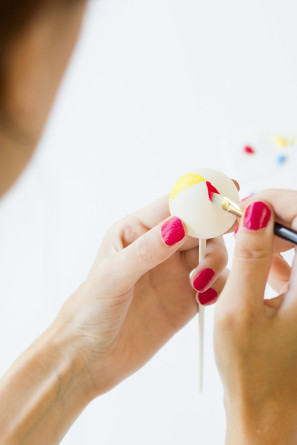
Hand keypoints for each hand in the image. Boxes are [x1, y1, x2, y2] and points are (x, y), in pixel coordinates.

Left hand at [58, 195, 228, 395]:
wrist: (89, 358)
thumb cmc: (89, 312)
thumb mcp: (113, 276)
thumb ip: (146, 250)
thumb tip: (178, 224)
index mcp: (136, 232)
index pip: (173, 206)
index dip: (200, 198)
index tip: (225, 195)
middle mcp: (159, 249)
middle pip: (199, 226)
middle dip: (214, 230)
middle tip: (223, 238)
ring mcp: (174, 274)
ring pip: (211, 253)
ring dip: (216, 262)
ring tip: (200, 284)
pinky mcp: (186, 299)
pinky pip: (215, 283)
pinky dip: (219, 286)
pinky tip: (204, 298)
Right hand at [214, 190, 296, 444]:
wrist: (268, 412)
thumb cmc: (253, 372)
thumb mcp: (239, 309)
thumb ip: (249, 256)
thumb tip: (254, 212)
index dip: (278, 202)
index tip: (248, 205)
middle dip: (271, 219)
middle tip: (239, 223)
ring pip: (296, 246)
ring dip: (269, 240)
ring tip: (241, 249)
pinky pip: (294, 266)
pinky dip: (272, 260)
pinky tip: (253, 273)